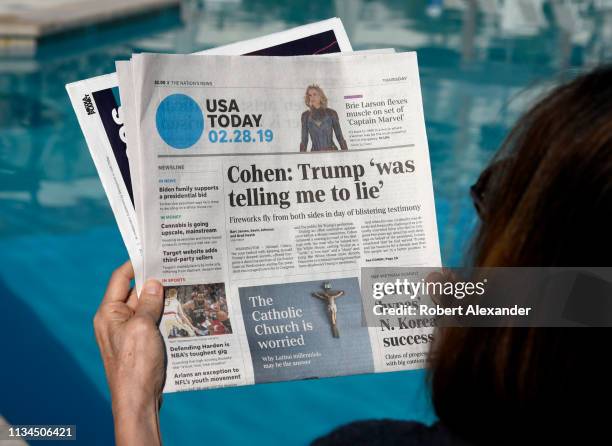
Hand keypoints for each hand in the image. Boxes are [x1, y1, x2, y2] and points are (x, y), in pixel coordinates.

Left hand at [94, 261, 164, 445]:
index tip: (154, 254)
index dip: (136, 264)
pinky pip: (153, 323)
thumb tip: (154, 282)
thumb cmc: (136, 363)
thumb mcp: (143, 327)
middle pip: (136, 293)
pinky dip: (166, 317)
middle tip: (177, 270)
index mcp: (109, 313)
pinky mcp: (141, 344)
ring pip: (148, 308)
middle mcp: (117, 321)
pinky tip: (182, 312)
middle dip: (155, 283)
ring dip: (163, 301)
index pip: (120, 278)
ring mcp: (129, 333)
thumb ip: (149, 302)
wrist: (138, 400)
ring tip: (184, 288)